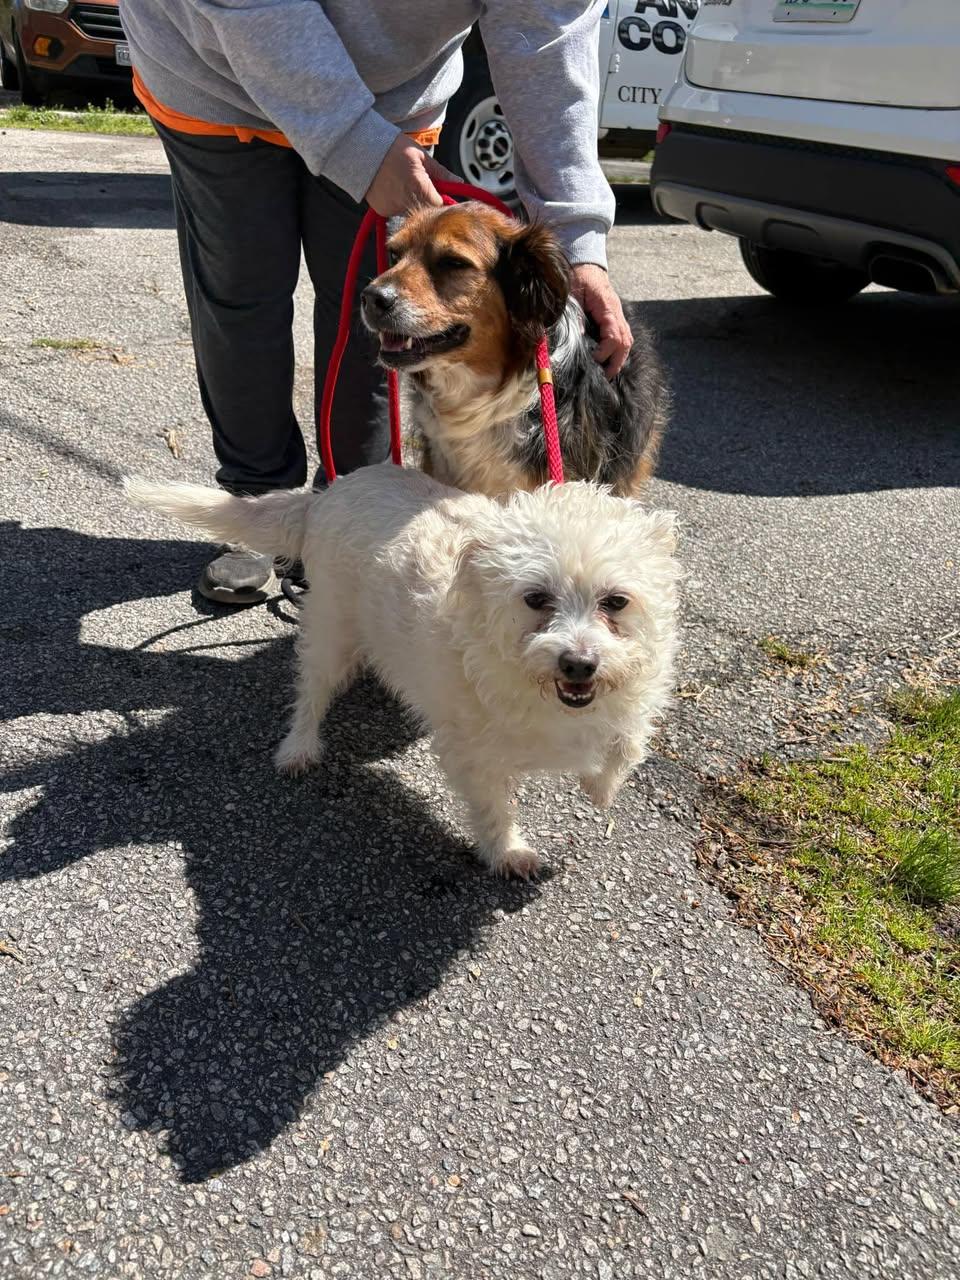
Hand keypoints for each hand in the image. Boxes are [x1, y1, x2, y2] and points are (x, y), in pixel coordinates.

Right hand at [364, 135, 459, 217]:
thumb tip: (459, 182)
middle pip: (427, 212)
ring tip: (405, 184)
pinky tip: (394, 189)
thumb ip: (441, 173)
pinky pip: (398, 212)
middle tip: (421, 185)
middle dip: (428, 201)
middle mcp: (406, 202)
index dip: (442, 200)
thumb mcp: (422, 156)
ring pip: (412, 213)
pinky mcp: (383, 211)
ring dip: (414, 203)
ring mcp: (393, 208)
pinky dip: (399, 204)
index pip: (440, 206)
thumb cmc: (394, 149)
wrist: (363, 149)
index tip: (442, 193)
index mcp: (419, 187)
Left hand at [570, 263, 632, 378]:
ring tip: (607, 373)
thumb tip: (579, 336)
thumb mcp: (572, 293)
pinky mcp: (616, 318)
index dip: (604, 352)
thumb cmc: (578, 277)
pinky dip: (618, 351)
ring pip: (627, 341)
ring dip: (619, 358)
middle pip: (625, 342)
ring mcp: (619, 315)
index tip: (591, 359)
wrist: (586, 265)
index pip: (613, 336)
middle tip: (605, 376)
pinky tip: (608, 361)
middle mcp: (617, 313)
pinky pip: (623, 337)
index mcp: (607, 307)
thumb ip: (575, 315)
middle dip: (616, 362)